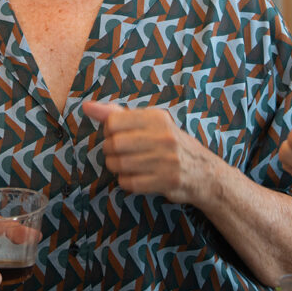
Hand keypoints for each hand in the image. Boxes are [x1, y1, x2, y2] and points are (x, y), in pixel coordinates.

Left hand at [83, 98, 217, 204]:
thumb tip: (87, 107)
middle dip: (110, 151)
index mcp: (156, 117)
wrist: (204, 172)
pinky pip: (129, 183)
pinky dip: (126, 182)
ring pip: (119, 165)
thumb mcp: (149, 123)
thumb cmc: (169, 143)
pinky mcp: (166, 180)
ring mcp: (166, 159)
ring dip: (117, 167)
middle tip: (119, 153)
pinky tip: (136, 177)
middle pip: (113, 144)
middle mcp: (163, 136)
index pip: (113, 122)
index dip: (108, 131)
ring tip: (127, 165)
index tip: (116, 135)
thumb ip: (117, 114)